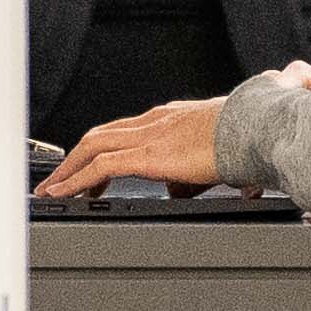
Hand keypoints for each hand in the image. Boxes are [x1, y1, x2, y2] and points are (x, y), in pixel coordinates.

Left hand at [36, 98, 232, 201]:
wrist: (258, 131)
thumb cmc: (247, 139)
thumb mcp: (214, 155)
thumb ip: (192, 171)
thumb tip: (178, 189)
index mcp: (170, 118)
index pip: (125, 130)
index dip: (102, 147)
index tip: (90, 166)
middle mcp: (154, 120)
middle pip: (101, 135)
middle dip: (75, 158)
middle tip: (59, 178)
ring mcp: (148, 134)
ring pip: (92, 147)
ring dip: (68, 169)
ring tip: (52, 188)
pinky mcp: (147, 154)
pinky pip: (99, 167)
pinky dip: (76, 179)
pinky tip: (64, 192)